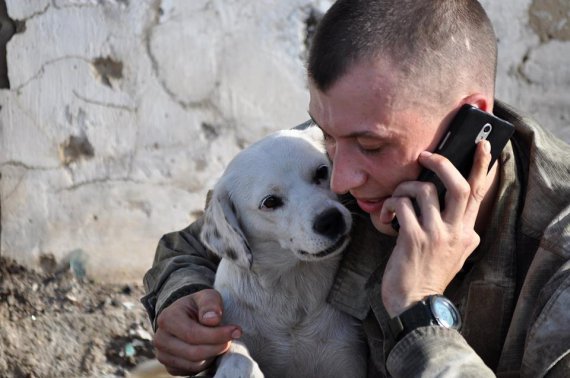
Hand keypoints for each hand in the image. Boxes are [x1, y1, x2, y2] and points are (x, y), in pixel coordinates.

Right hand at [153, 289, 241, 375]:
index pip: (193, 334)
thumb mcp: (207, 296)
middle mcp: (161, 339)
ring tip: (219, 342)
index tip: (236, 331)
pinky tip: (210, 350)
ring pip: (194, 364)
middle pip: (194, 352)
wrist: (186, 316)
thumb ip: (210, 304)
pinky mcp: (170, 367)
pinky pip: (192, 372)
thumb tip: (212, 320)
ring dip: (213, 355)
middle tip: (231, 339)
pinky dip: (206, 363)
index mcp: (167, 318)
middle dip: (217, 347)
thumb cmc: (199, 305)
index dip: (217, 335)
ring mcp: (163, 355)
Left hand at [376, 141, 491, 316]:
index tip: (483, 145)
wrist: (416, 305)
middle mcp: (455, 231)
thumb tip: (464, 220)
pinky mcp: (412, 239)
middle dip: (441, 163)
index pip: (477, 194)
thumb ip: (461, 234)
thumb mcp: (456, 255)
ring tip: (394, 200)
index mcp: (466, 232)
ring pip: (423, 190)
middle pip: (457, 185)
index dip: (481, 167)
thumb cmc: (430, 277)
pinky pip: (401, 206)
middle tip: (424, 156)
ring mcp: (435, 234)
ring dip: (403, 188)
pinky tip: (385, 217)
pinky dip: (390, 205)